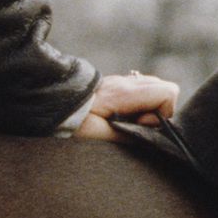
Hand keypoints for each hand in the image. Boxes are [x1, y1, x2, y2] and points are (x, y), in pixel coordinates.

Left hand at [66, 70, 181, 139]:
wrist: (49, 102)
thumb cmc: (71, 122)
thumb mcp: (98, 135)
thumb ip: (128, 136)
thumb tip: (149, 138)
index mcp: (125, 93)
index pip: (168, 93)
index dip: (161, 115)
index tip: (138, 125)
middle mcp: (127, 82)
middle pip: (166, 88)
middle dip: (159, 110)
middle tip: (134, 123)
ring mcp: (123, 80)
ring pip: (156, 88)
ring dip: (150, 106)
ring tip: (128, 119)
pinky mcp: (117, 84)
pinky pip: (142, 89)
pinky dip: (140, 103)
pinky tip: (122, 114)